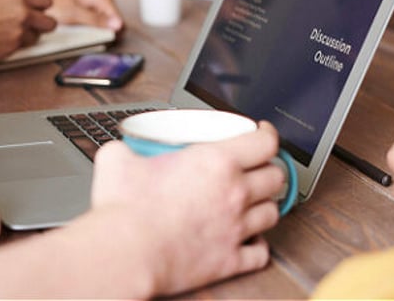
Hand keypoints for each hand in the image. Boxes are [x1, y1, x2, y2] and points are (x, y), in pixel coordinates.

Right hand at [0, 0, 56, 63]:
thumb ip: (11, 3)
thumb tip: (26, 9)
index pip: (46, 2)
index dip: (40, 9)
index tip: (35, 13)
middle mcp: (23, 11)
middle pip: (49, 23)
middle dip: (41, 26)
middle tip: (29, 28)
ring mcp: (19, 31)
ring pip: (36, 38)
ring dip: (25, 38)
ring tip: (5, 35)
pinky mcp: (11, 48)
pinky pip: (20, 49)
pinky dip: (12, 47)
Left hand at [33, 0, 123, 30]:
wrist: (40, 2)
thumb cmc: (53, 3)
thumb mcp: (74, 13)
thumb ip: (96, 20)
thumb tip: (117, 25)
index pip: (119, 20)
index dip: (112, 33)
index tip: (103, 40)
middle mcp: (103, 0)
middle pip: (114, 25)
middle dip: (104, 34)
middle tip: (89, 38)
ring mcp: (98, 7)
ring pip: (107, 27)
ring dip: (97, 34)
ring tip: (82, 34)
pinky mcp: (92, 15)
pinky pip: (98, 27)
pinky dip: (91, 33)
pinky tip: (81, 33)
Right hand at [90, 122, 283, 295]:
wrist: (126, 254)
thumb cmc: (125, 210)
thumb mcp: (118, 160)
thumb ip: (126, 150)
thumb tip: (121, 151)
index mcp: (216, 162)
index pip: (264, 143)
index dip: (268, 135)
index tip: (263, 134)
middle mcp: (234, 193)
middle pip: (275, 177)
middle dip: (269, 170)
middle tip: (257, 169)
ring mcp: (236, 228)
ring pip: (272, 213)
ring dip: (264, 206)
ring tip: (253, 204)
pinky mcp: (229, 261)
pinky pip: (260, 252)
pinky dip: (258, 245)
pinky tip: (249, 239)